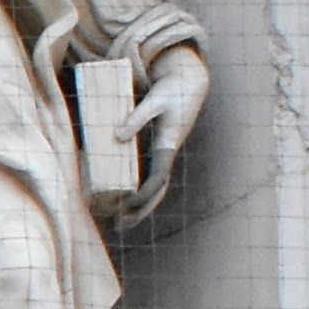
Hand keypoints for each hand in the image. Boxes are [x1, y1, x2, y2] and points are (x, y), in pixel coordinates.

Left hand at [130, 51, 207, 218]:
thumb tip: (118, 137)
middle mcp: (168, 153)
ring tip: (120, 225)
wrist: (190, 82)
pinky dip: (139, 192)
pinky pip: (150, 177)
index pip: (158, 176)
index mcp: (169, 144)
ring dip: (140, 207)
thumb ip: (137, 117)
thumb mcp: (155, 100)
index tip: (126, 204)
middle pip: (158, 189)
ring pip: (155, 187)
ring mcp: (165, 153)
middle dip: (141, 209)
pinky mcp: (160, 150)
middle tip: (120, 225)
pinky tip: (123, 203)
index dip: (143, 193)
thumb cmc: (172, 90)